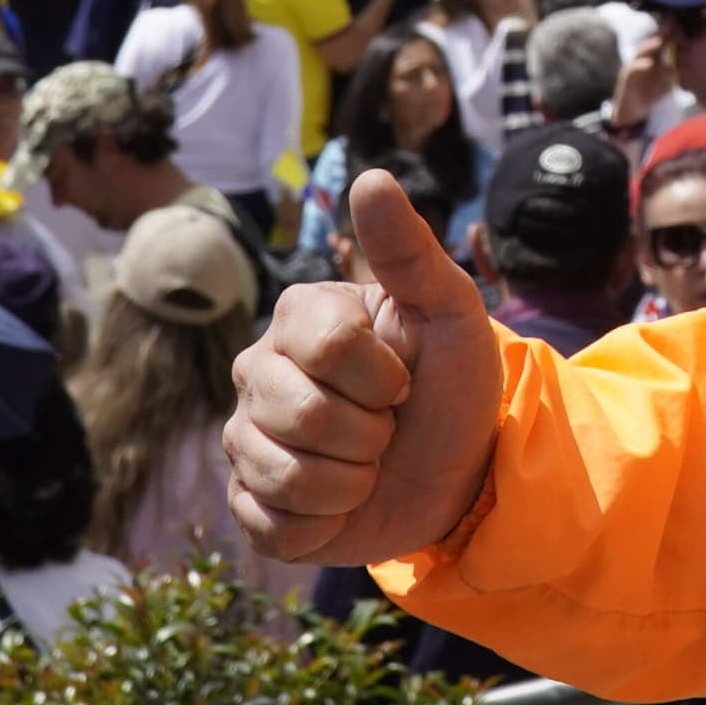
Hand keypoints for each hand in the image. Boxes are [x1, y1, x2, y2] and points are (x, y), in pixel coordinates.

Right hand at [226, 169, 504, 565]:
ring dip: (351, 483)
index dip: (382, 376)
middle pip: (300, 415)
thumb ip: (410, 250)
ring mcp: (246, 439)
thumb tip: (371, 177)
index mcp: (300, 317)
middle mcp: (257, 372)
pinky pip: (270, 527)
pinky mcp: (249, 504)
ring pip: (284, 475)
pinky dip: (323, 526)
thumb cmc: (452, 384)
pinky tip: (341, 506)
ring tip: (367, 466)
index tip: (404, 379)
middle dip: (369, 433)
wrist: (460, 471)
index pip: (327, 347)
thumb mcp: (452, 313)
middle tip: (388, 427)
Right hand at [607, 23, 675, 127]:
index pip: (660, 44)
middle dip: (660, 34)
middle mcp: (641, 60)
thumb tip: (681, 67)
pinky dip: (640, 66)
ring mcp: (632, 68)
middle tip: (671, 25)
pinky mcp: (626, 79)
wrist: (633, 114)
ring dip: (649, 46)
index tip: (679, 24)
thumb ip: (672, 74)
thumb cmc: (650, 96)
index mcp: (652, 59)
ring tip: (659, 41)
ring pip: (640, 53)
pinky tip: (649, 64)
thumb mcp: (666, 84)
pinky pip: (633, 69)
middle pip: (651, 44)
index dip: (669, 34)